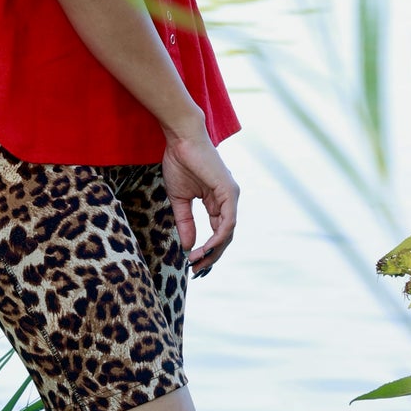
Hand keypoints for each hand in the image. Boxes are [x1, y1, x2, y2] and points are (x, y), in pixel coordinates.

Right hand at [161, 118, 237, 274]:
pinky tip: (206, 248)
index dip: (207, 250)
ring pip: (228, 232)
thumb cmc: (180, 162)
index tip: (193, 264)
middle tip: (197, 270)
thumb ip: (185, 222)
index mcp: (218, 202)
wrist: (181, 140)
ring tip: (198, 262)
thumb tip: (187, 246)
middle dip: (212, 256)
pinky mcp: (229, 192)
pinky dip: (218, 237)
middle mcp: (228, 200)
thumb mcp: (180, 199)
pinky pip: (228, 221)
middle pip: (225, 236)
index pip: (218, 232)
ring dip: (214, 250)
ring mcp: (231, 196)